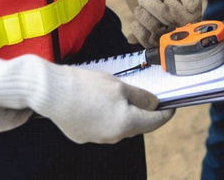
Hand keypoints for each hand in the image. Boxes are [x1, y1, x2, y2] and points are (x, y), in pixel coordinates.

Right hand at [0, 55, 171, 143]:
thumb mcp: (120, 86)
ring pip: (119, 126)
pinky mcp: (82, 135)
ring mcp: (96, 138)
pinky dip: (106, 116)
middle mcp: (113, 136)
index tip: (172, 106)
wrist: (51, 92)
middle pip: (137, 125)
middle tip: (149, 97)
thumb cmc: (86, 86)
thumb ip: (141, 97)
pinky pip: (102, 126)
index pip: (155, 122)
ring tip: (120, 96)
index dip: (166, 112)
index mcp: (126, 124)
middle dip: (144, 112)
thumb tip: (154, 104)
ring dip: (125, 114)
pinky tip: (99, 103)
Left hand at [99, 0, 203, 47]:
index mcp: (192, 6)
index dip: (176, 14)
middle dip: (154, 11)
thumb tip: (193, 8)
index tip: (167, 0)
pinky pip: (146, 43)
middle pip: (170, 29)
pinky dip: (137, 31)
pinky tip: (135, 19)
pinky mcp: (151, 33)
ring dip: (143, 18)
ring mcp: (165, 28)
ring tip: (140, 4)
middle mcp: (180, 20)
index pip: (190, 22)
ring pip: (157, 37)